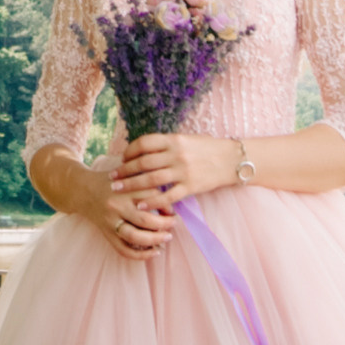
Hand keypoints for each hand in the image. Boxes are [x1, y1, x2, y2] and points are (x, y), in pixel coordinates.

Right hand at [88, 164, 179, 258]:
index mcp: (124, 188)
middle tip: (174, 224)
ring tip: (167, 238)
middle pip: (145, 220)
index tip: (172, 209)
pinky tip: (154, 252)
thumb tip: (169, 204)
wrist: (82, 189)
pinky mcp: (106, 233)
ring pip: (135, 237)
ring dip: (155, 240)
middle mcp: (117, 205)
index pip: (152, 198)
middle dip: (164, 225)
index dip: (167, 205)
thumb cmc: (111, 180)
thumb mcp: (128, 175)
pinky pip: (124, 250)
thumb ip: (147, 183)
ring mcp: (110, 221)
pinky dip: (141, 255)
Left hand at [110, 130, 230, 215]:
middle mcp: (176, 154)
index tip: (122, 158)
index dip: (129, 151)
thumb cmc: (208, 148)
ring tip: (119, 190)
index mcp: (174, 139)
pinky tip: (140, 204)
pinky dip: (151, 201)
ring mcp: (183, 171)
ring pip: (151, 179)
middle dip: (124, 170)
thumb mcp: (186, 139)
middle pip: (143, 162)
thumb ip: (167, 144)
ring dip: (132, 185)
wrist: (232, 159)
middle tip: (112, 178)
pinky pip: (167, 196)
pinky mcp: (190, 186)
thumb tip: (144, 149)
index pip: (144, 143)